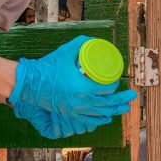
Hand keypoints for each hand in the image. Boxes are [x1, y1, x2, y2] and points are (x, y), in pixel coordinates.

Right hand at [9, 36, 135, 138]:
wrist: (28, 84)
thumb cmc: (47, 67)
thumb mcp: (66, 52)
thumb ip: (81, 44)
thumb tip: (94, 40)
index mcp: (83, 87)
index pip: (107, 89)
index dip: (115, 85)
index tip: (118, 80)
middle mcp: (81, 102)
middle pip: (108, 103)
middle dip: (122, 100)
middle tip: (132, 95)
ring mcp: (75, 110)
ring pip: (100, 114)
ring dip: (115, 111)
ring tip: (125, 108)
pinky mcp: (68, 114)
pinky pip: (88, 120)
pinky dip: (100, 119)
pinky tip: (107, 118)